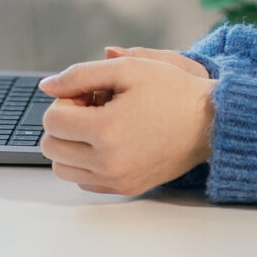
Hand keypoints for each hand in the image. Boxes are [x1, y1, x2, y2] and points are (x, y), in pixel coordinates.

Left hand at [37, 47, 213, 196]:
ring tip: (99, 126)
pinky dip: (86, 162)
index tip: (89, 94)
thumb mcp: (128, 68)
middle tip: (92, 108)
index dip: (65, 100)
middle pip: (51, 147)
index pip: (52, 120)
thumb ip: (80, 74)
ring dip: (70, 145)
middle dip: (64, 123)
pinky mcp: (126, 189)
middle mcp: (108, 162)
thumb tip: (46, 86)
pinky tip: (108, 142)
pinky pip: (84, 181)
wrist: (210, 123)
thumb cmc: (173, 92)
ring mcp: (116, 180)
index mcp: (106, 130)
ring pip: (62, 169)